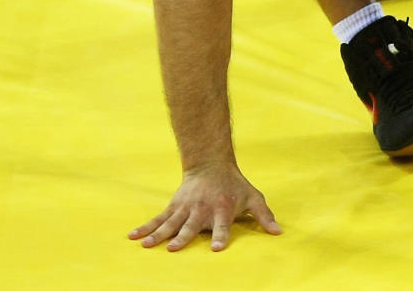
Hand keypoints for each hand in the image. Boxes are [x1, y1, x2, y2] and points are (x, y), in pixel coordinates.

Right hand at [129, 167, 281, 252]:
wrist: (211, 163)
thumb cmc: (234, 185)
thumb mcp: (253, 197)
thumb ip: (264, 216)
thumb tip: (279, 233)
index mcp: (222, 209)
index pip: (222, 225)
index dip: (220, 236)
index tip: (216, 248)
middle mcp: (202, 209)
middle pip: (191, 226)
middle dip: (183, 237)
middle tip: (173, 249)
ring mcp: (185, 208)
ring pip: (170, 223)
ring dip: (158, 235)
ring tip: (146, 246)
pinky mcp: (174, 206)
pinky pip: (158, 218)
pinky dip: (146, 227)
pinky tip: (133, 236)